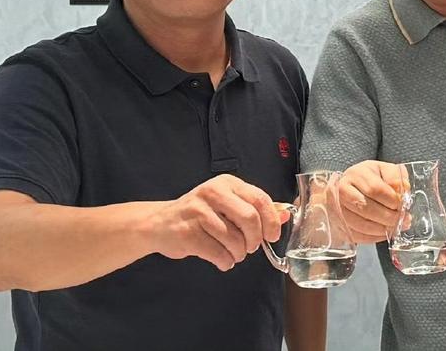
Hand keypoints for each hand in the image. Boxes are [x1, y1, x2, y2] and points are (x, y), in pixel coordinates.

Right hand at [148, 174, 288, 271]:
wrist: (159, 224)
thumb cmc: (200, 215)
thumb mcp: (228, 205)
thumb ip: (256, 209)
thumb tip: (286, 214)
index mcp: (227, 183)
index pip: (260, 200)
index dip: (272, 221)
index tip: (272, 236)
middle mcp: (212, 193)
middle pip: (250, 219)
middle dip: (255, 240)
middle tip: (250, 248)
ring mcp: (198, 212)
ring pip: (234, 240)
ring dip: (239, 254)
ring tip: (233, 253)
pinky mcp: (187, 233)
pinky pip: (218, 253)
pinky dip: (225, 262)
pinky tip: (222, 260)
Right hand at [336, 160, 405, 243]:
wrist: (350, 186)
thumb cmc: (370, 178)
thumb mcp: (385, 170)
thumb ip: (396, 178)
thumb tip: (402, 192)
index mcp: (357, 174)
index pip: (375, 189)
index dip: (392, 200)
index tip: (402, 205)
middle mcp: (343, 190)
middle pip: (366, 208)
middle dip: (389, 217)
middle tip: (402, 220)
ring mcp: (337, 208)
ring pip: (360, 224)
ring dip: (382, 229)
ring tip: (395, 227)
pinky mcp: (338, 224)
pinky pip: (356, 235)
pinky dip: (373, 237)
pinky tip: (384, 232)